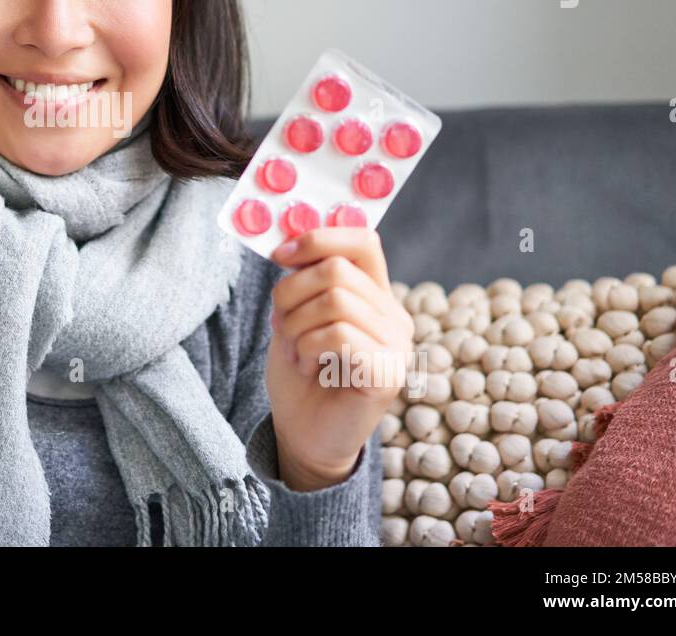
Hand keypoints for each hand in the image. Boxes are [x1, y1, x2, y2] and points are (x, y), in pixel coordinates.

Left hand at [265, 227, 413, 490]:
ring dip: (296, 326)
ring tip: (295, 352)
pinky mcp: (388, 374)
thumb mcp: (295, 316)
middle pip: (337, 269)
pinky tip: (310, 369)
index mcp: (375, 295)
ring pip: (335, 300)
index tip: (279, 256)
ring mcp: (397, 346)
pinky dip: (308, 349)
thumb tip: (288, 243)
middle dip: (291, 292)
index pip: (363, 241)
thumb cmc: (301, 375)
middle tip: (280, 325)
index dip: (318, 238)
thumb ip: (302, 282)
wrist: (304, 436)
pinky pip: (339, 336)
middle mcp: (394, 316)